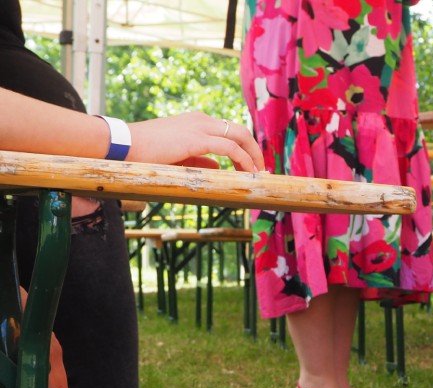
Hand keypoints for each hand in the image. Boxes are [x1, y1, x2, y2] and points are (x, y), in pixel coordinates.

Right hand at [127, 112, 264, 172]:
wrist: (123, 145)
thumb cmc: (145, 152)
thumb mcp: (178, 156)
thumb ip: (200, 161)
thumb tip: (218, 168)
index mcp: (196, 122)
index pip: (229, 131)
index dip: (244, 148)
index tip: (252, 165)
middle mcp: (201, 120)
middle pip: (240, 131)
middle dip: (255, 150)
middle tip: (261, 169)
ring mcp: (200, 127)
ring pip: (240, 136)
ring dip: (253, 156)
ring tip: (258, 174)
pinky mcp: (197, 139)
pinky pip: (230, 148)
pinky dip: (243, 160)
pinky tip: (248, 172)